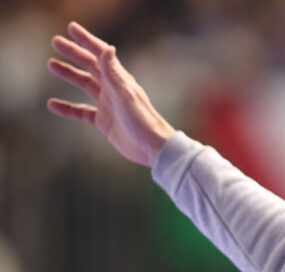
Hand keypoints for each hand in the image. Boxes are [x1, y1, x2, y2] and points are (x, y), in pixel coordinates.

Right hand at [47, 22, 174, 167]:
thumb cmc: (142, 120)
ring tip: (51, 64)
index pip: (100, 55)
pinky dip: (67, 108)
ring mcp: (108, 105)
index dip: (86, 40)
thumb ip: (114, 73)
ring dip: (69, 74)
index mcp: (119, 80)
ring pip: (85, 85)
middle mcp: (113, 89)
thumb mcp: (125, 95)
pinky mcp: (104, 121)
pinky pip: (82, 111)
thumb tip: (108, 48)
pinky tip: (52, 104)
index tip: (71, 28)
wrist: (152, 148)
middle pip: (90, 66)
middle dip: (74, 53)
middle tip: (55, 42)